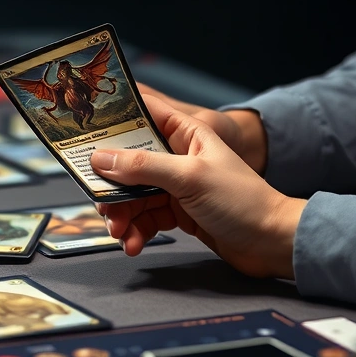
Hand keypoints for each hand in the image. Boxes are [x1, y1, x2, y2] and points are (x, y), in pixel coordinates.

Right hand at [91, 94, 305, 279]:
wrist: (271, 243)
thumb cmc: (242, 201)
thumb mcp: (189, 177)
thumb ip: (143, 167)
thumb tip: (101, 158)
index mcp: (185, 133)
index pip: (143, 113)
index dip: (113, 116)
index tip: (83, 125)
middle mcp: (177, 155)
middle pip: (128, 161)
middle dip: (111, 184)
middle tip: (102, 203)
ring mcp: (176, 184)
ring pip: (133, 193)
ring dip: (122, 214)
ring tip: (121, 233)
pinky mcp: (177, 211)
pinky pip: (145, 216)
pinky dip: (136, 230)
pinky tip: (134, 243)